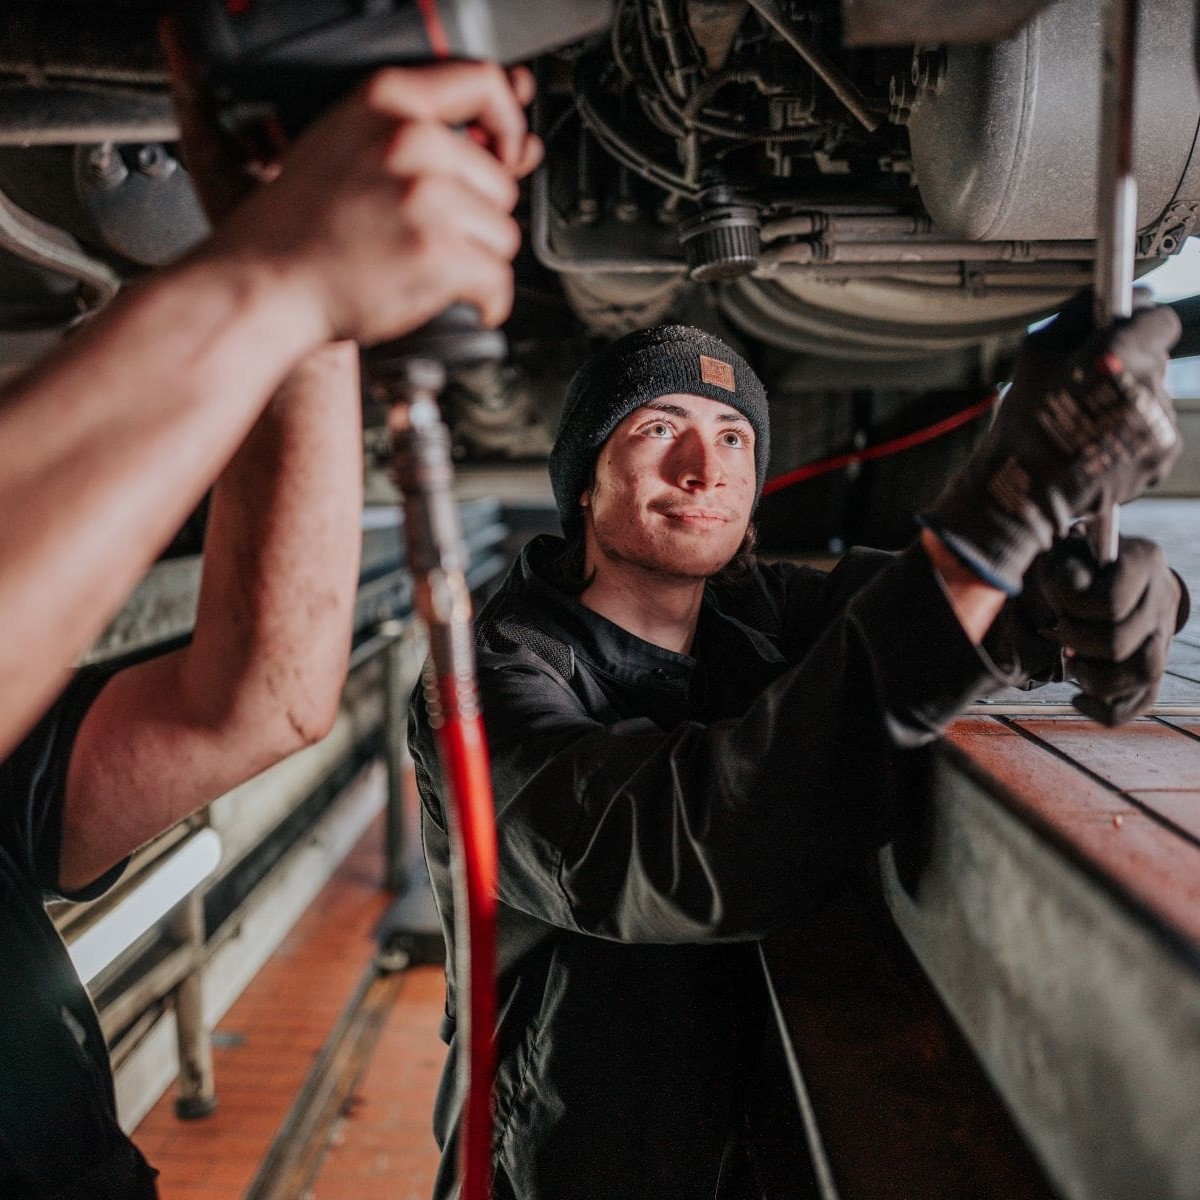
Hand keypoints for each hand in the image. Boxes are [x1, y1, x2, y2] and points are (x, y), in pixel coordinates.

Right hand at [198, 61, 542, 345]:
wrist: (264, 280)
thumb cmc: (302, 222)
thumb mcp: (348, 141)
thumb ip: (421, 134)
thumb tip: (516, 149)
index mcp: (387, 100)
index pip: (485, 83)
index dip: (508, 123)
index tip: (508, 152)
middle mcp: (411, 142)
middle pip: (500, 183)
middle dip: (477, 218)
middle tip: (429, 237)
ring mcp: (425, 200)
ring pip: (503, 234)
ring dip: (479, 260)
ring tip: (427, 266)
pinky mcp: (436, 256)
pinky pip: (498, 280)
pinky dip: (490, 301)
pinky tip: (465, 301)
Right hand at [921, 291, 1180, 594]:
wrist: (1026, 490)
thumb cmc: (1025, 424)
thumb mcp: (1035, 352)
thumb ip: (1077, 314)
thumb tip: (1106, 292)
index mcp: (1114, 354)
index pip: (1161, 319)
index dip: (1140, 324)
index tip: (1125, 333)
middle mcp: (1144, 385)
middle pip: (1156, 358)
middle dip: (1130, 365)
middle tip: (1091, 387)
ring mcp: (1158, 421)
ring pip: (1155, 392)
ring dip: (1132, 400)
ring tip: (1092, 421)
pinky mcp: (1164, 450)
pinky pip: (1158, 426)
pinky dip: (1136, 431)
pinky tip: (1104, 441)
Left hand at [1034, 535, 1188, 724]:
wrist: (1097, 569)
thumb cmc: (1074, 561)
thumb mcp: (1063, 554)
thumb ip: (1065, 574)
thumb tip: (1073, 595)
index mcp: (1144, 560)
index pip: (1110, 604)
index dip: (1073, 612)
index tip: (1058, 607)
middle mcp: (1162, 597)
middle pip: (1122, 644)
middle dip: (1079, 647)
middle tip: (1060, 635)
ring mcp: (1164, 633)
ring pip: (1144, 675)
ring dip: (1096, 679)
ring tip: (1073, 664)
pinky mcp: (1154, 662)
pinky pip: (1142, 700)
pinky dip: (1106, 709)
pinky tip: (1077, 699)